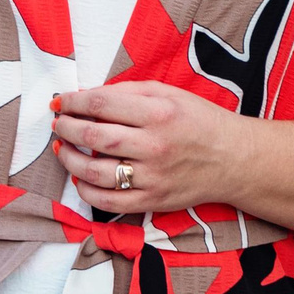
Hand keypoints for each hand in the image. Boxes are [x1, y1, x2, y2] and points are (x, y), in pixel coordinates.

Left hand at [51, 82, 246, 214]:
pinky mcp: (151, 201)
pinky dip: (84, 190)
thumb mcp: (174, 95)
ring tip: (62, 148)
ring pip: (93, 171)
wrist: (235, 158)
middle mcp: (155, 145)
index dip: (74, 102)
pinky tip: (80, 177)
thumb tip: (89, 96)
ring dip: (68, 159)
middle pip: (94, 136)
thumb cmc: (202, 121)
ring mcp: (152, 176)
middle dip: (67, 128)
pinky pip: (105, 201)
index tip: (61, 102)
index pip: (103, 104)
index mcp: (161, 113)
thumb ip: (132, 92)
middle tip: (59, 123)